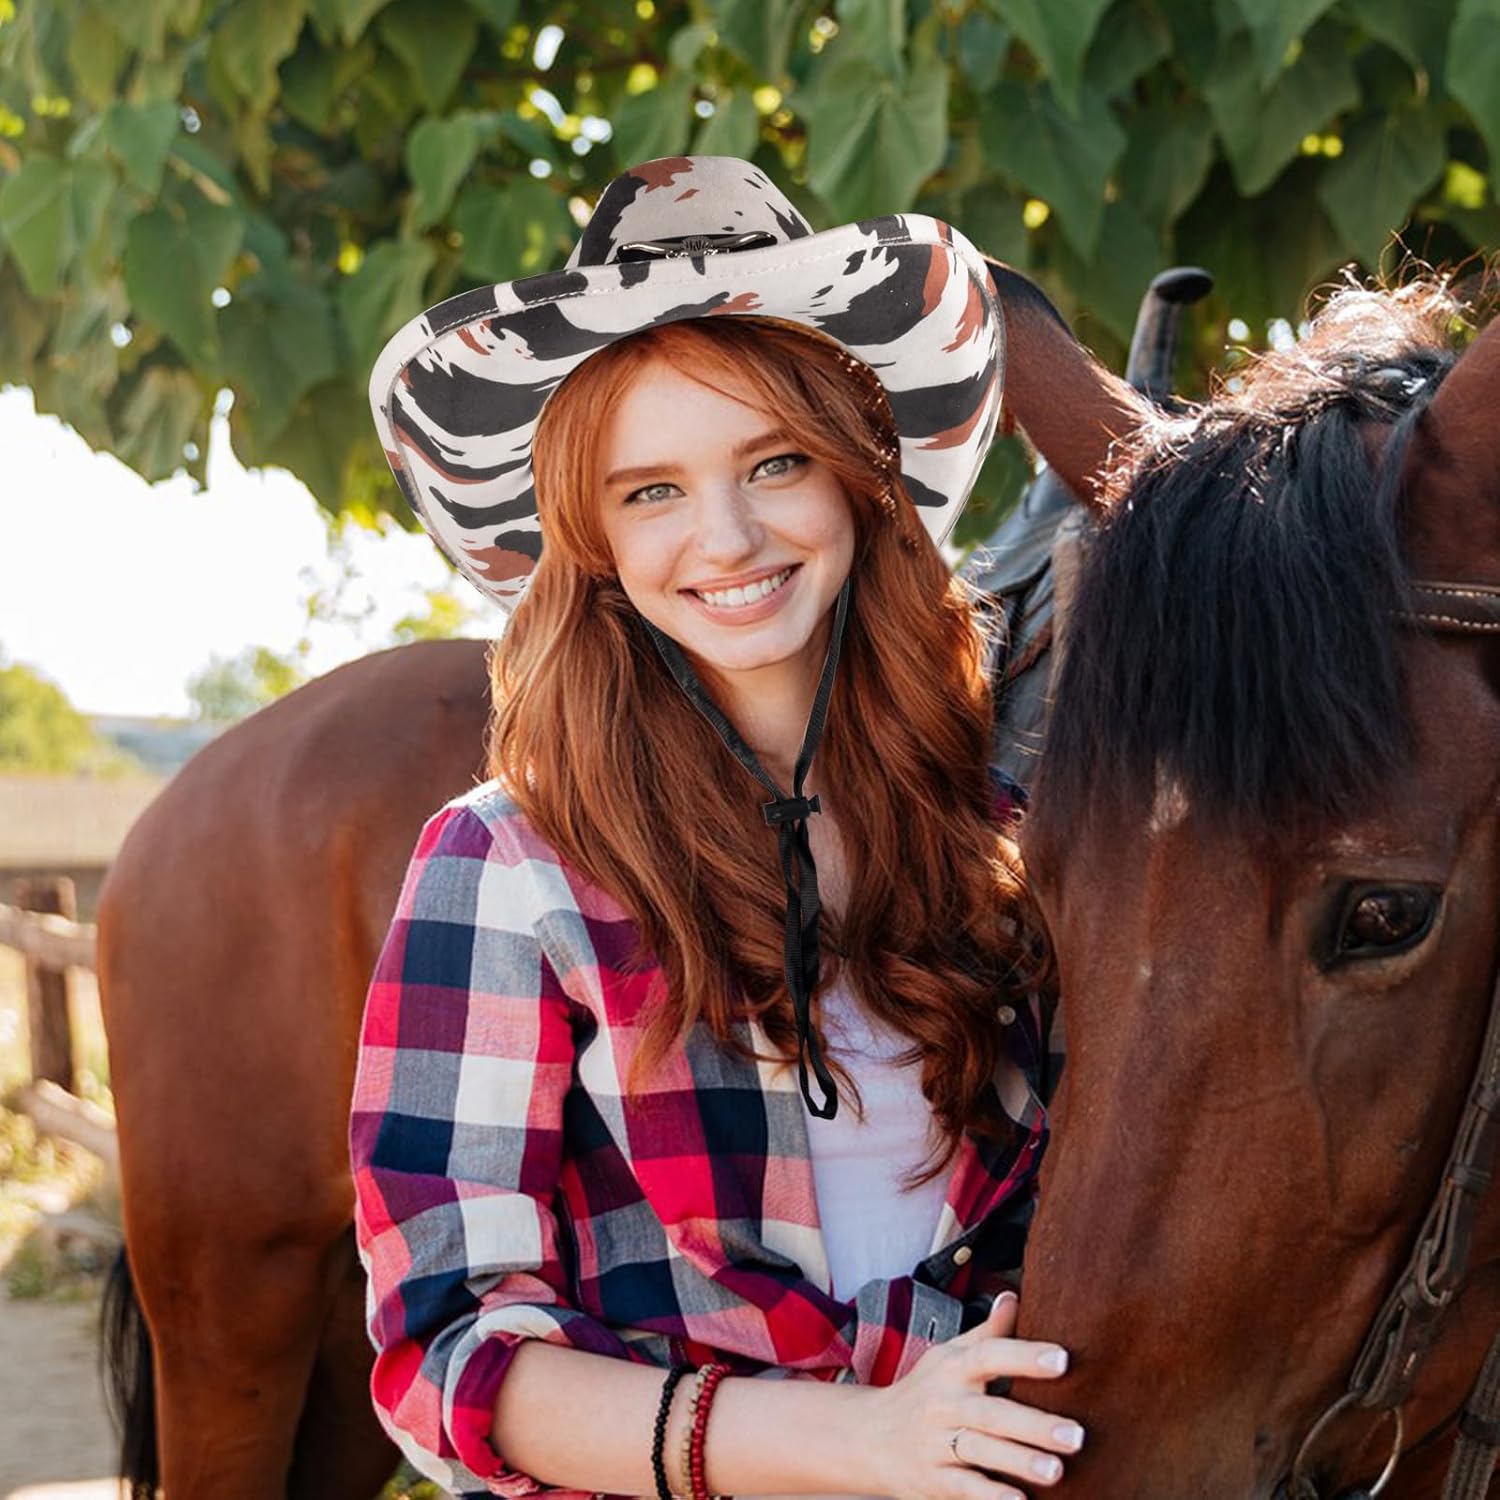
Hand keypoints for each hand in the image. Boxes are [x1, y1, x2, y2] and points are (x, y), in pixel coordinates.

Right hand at [853, 1293, 1082, 1499]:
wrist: (867, 1436)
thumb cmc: (923, 1392)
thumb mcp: (948, 1356)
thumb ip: (987, 1332)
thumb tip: (1014, 1296)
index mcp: (952, 1368)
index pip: (989, 1355)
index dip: (1025, 1356)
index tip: (1063, 1359)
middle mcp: (944, 1403)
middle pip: (991, 1412)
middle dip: (1034, 1424)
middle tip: (1076, 1434)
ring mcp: (935, 1443)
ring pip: (979, 1450)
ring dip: (1018, 1461)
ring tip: (1056, 1470)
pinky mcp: (931, 1480)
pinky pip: (962, 1488)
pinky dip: (989, 1496)